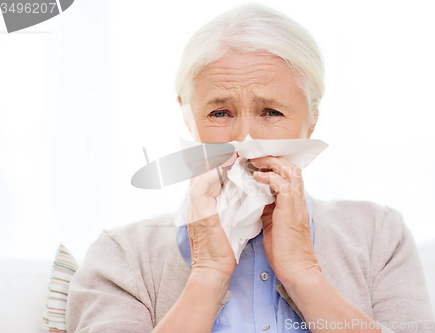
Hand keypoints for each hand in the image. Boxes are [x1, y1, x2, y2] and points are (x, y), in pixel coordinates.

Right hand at [186, 152, 238, 278]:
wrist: (214, 270)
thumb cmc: (223, 249)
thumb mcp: (226, 221)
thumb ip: (227, 204)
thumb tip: (240, 190)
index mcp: (200, 205)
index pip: (204, 176)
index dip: (216, 163)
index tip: (232, 153)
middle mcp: (194, 203)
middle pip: (199, 171)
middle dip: (215, 157)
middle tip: (233, 147)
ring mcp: (194, 207)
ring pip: (200, 174)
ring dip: (215, 161)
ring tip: (232, 151)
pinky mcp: (200, 212)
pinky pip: (202, 185)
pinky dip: (214, 172)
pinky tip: (227, 164)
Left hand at [250, 156, 320, 286]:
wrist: (296, 270)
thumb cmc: (284, 251)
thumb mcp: (273, 224)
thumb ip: (267, 208)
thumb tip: (254, 196)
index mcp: (295, 202)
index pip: (289, 174)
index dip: (275, 164)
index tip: (258, 160)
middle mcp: (298, 200)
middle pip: (292, 167)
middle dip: (272, 158)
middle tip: (254, 156)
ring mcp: (296, 204)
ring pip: (290, 171)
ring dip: (271, 163)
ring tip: (254, 161)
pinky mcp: (290, 211)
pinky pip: (282, 186)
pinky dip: (269, 177)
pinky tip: (256, 176)